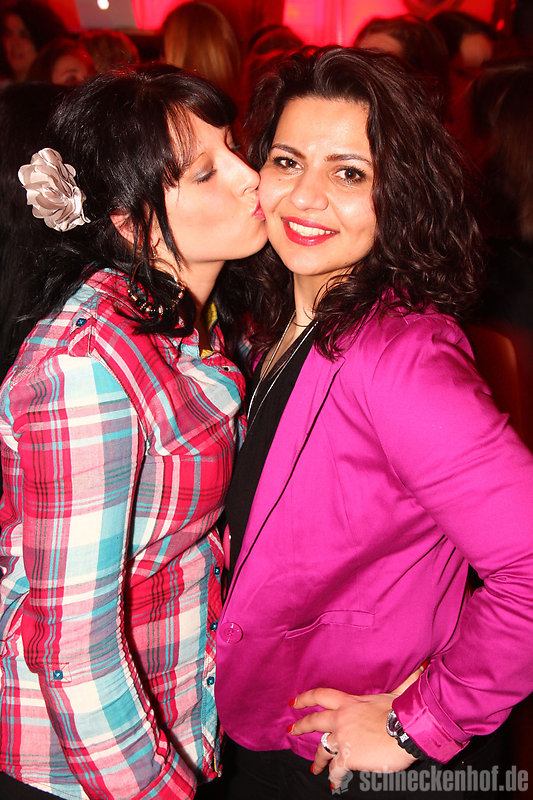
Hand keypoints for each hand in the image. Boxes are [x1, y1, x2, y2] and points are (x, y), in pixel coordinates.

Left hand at [288, 668, 422, 788]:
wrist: (406, 731)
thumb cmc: (404, 711)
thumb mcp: (399, 692)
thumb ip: (405, 681)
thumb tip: (421, 665)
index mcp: (350, 702)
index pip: (321, 695)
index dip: (306, 698)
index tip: (294, 702)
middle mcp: (342, 718)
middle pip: (314, 720)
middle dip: (300, 726)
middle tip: (291, 730)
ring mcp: (343, 738)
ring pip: (322, 749)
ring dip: (318, 759)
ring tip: (314, 768)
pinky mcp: (349, 757)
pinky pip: (336, 770)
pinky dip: (334, 778)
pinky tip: (334, 783)